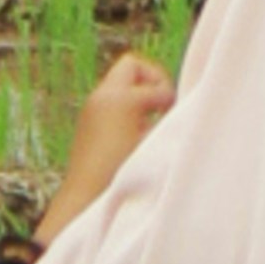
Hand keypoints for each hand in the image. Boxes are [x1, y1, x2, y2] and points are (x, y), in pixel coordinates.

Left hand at [51, 45, 173, 227]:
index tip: (170, 111)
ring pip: (121, 84)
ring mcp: (92, 108)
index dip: (167, 92)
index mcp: (120, 98)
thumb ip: (168, 123)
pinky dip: (127, 109)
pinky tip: (134, 136)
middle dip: (151, 81)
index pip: (154, 80)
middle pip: (132, 65)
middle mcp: (103, 97)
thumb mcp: (152, 145)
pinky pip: (112, 102)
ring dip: (139, 96)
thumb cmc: (121, 173)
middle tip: (162, 104)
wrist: (85, 198)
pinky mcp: (87, 123)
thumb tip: (179, 113)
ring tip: (149, 123)